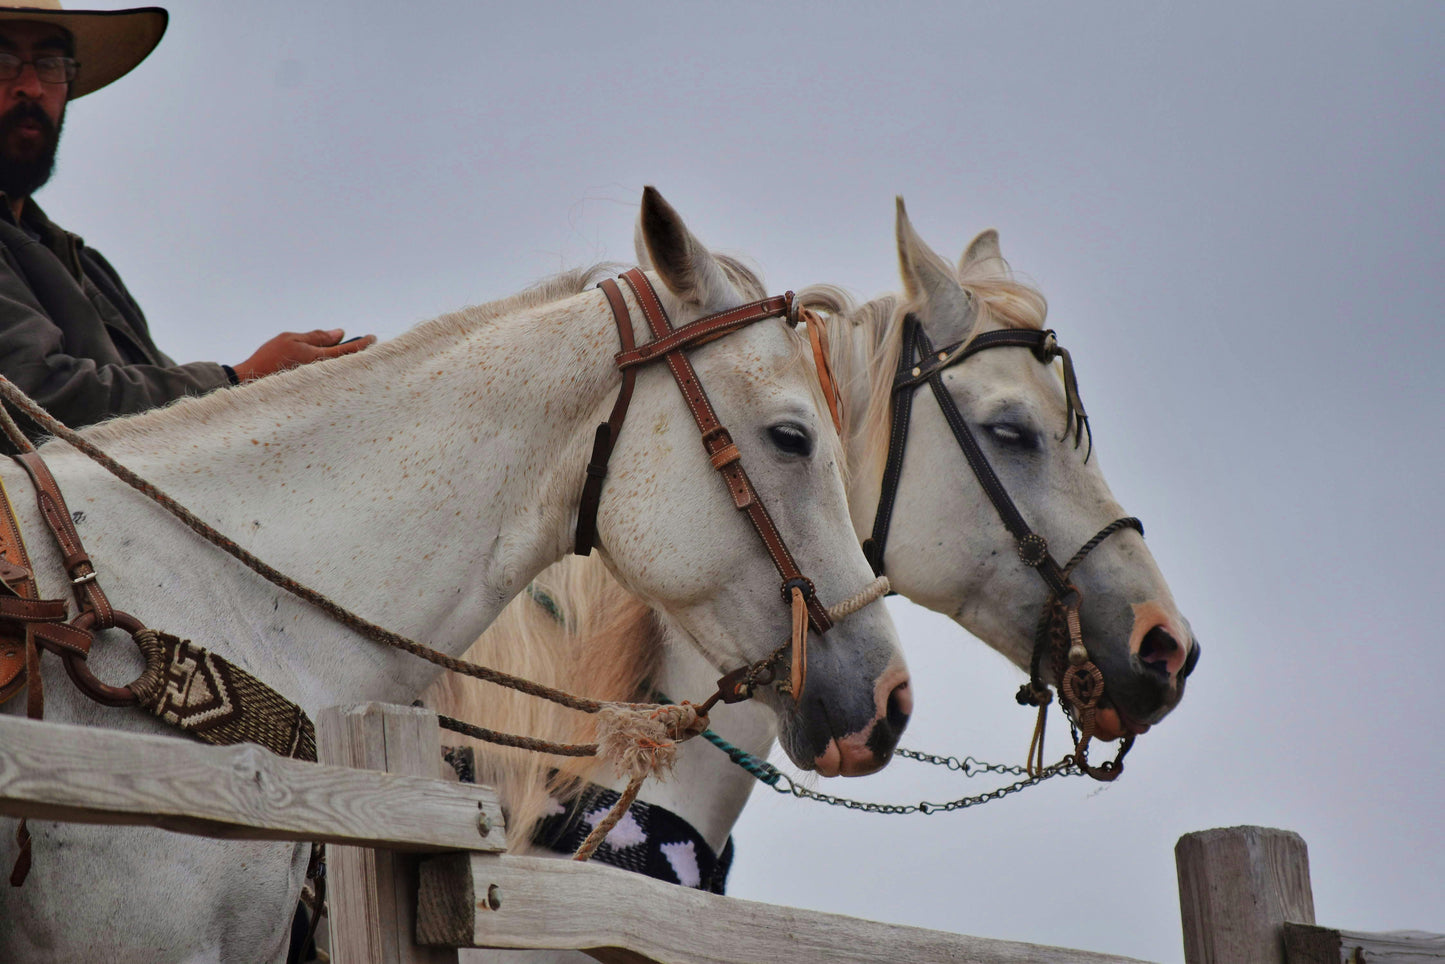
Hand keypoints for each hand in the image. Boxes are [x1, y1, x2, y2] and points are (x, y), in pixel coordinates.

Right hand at [231, 329, 375, 382]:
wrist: (250, 383)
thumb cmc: (269, 358)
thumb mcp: (292, 339)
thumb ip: (317, 336)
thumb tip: (339, 333)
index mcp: (320, 360)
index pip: (350, 351)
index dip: (364, 344)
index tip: (374, 337)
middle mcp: (323, 376)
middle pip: (349, 364)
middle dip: (359, 354)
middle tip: (368, 345)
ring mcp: (319, 386)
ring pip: (340, 372)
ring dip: (347, 363)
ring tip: (349, 354)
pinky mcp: (313, 392)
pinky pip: (330, 380)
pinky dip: (334, 371)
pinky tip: (331, 367)